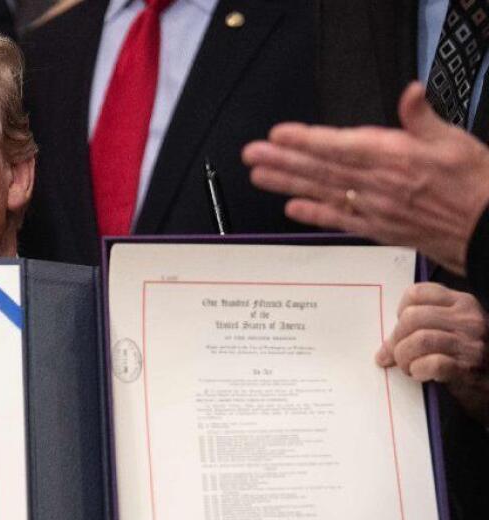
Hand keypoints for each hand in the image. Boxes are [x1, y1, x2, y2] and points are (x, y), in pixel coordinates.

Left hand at [242, 82, 488, 275]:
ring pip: (323, 192)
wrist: (488, 228)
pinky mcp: (379, 228)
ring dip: (288, 184)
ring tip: (258, 175)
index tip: (278, 135)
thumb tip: (410, 92)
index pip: (340, 146)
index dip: (307, 140)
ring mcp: (375, 209)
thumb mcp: (454, 140)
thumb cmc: (475, 182)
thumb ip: (423, 118)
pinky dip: (314, 213)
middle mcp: (379, 184)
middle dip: (284, 160)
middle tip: (252, 154)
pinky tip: (290, 207)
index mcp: (396, 157)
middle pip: (322, 169)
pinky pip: (340, 220)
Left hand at [377, 282, 488, 423]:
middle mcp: (468, 319)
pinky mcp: (468, 368)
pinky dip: (418, 370)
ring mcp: (470, 344)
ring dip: (403, 358)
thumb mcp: (454, 329)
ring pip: (418, 340)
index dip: (400, 312)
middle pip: (411, 318)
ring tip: (408, 367)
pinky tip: (420, 374)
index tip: (403, 329)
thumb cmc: (469, 355)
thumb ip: (425, 324)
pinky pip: (433, 364)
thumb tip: (385, 346)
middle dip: (396, 340)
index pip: (416, 293)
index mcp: (462, 303)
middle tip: (399, 356)